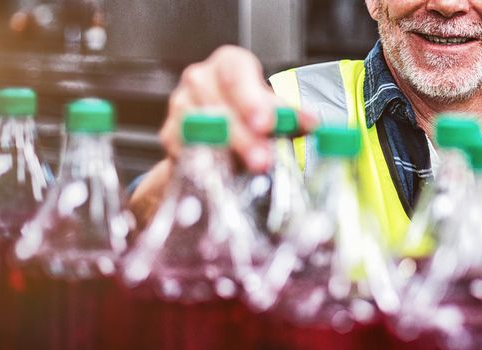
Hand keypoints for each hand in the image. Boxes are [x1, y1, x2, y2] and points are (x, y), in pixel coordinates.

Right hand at [130, 45, 316, 225]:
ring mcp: (180, 104)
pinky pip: (184, 150)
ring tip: (248, 170)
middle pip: (218, 105)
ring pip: (200, 129)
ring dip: (226, 153)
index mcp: (228, 64)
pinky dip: (203, 164)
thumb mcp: (272, 110)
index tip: (267, 123)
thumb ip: (289, 116)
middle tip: (263, 160)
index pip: (237, 76)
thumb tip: (311, 124)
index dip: (252, 100)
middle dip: (243, 136)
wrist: (220, 132)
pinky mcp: (170, 133)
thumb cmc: (249, 113)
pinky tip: (220, 176)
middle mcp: (200, 79)